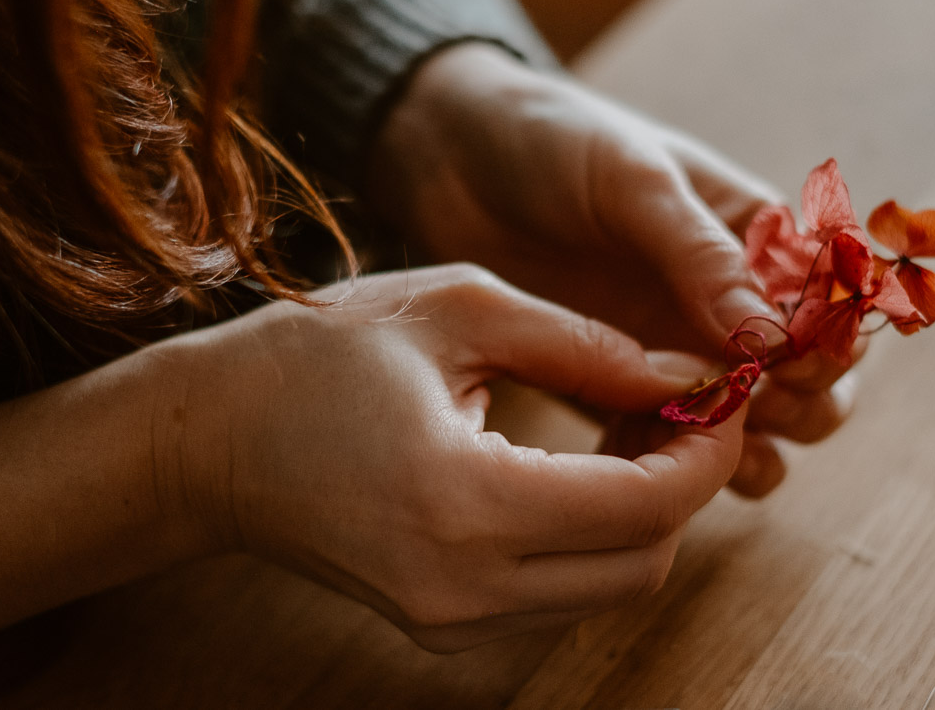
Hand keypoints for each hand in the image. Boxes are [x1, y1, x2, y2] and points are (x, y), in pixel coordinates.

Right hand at [166, 265, 743, 650]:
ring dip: (646, 513)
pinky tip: (584, 464)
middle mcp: (463, 587)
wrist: (210, 440)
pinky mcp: (441, 625)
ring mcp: (450, 620)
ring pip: (609, 587)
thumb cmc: (317, 355)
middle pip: (644, 565)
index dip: (707, 450)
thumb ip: (585, 343)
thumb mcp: (457, 309)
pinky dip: (594, 536)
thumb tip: (687, 372)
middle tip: (687, 405)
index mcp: (465, 501)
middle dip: (688, 485)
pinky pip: (558, 593)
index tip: (724, 391)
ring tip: (634, 425)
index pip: (644, 506)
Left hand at [367, 43, 859, 495]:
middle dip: (801, 406)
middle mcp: (725, 302)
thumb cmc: (550, 141)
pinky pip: (667, 446)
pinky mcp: (615, 389)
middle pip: (810, 383)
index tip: (789, 364)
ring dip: (746, 448)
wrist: (448, 157)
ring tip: (695, 439)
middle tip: (748, 405)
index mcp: (753, 235)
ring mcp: (673, 350)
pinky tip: (636, 460)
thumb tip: (775, 338)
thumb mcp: (632, 179)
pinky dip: (670, 466)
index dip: (828, 344)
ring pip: (751, 429)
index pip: (829, 306)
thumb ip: (699, 255)